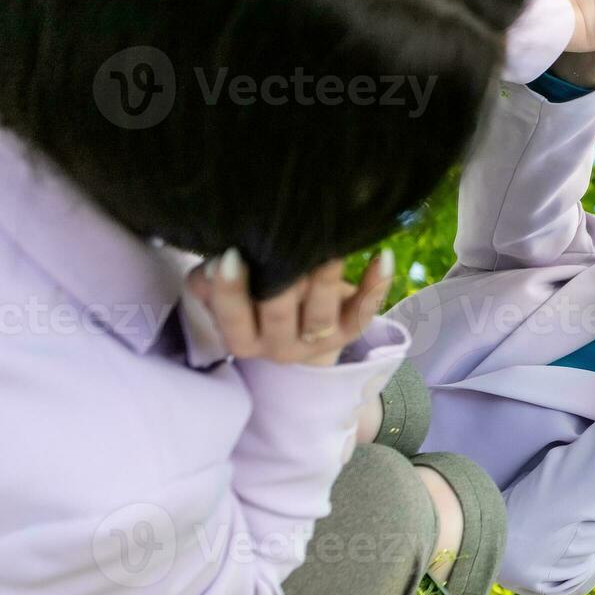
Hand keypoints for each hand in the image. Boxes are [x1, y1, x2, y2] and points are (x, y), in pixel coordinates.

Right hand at [185, 249, 394, 366]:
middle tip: (285, 246)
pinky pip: (364, 313)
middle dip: (281, 282)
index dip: (230, 291)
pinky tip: (382, 257)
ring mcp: (316, 343)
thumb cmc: (252, 297)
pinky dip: (375, 286)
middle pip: (278, 317)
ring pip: (321, 317)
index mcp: (242, 340)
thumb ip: (211, 279)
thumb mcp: (223, 291)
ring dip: (325, 281)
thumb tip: (214, 263)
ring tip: (329, 248)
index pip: (234, 319)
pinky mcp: (349, 333)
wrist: (298, 328)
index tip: (231, 256)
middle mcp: (279, 348)